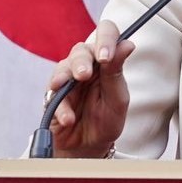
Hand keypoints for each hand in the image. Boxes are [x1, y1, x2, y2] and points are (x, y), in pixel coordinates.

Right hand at [45, 20, 135, 157]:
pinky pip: (53, 94)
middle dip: (82, 61)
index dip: (106, 38)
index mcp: (106, 62)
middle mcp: (86, 66)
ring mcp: (67, 80)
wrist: (89, 147)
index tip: (106, 56)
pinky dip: (62, 107)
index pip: (106, 34)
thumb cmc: (107, 120)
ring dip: (67, 75)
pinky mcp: (53, 96)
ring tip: (75, 83)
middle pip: (81, 50)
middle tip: (85, 75)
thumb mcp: (118, 98)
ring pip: (63, 66)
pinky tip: (69, 118)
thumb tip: (128, 44)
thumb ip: (117, 72)